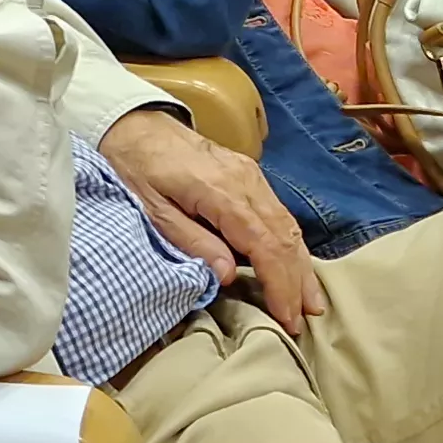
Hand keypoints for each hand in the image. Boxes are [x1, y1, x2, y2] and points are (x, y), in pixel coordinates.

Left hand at [102, 110, 322, 331]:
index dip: (279, 284)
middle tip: (306, 319)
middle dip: (298, 280)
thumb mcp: (151, 209)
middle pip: (285, 236)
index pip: (264, 244)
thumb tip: (230, 276)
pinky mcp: (249, 174)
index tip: (288, 319)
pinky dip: (289, 244)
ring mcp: (251, 175)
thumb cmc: (135, 167)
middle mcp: (246, 181)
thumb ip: (190, 240)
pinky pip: (277, 213)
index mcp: (221, 191)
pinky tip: (292, 266)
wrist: (133, 122)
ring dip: (300, 264)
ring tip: (309, 301)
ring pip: (287, 224)